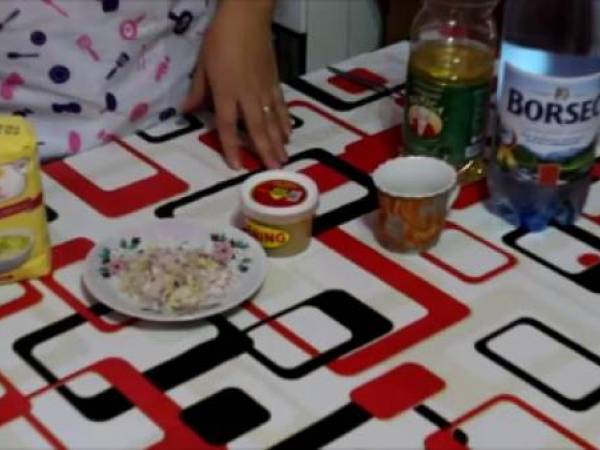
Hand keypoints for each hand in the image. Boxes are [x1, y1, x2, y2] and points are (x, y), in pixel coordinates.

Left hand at [183, 0, 290, 169]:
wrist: (246, 17)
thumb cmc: (220, 39)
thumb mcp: (202, 65)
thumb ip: (197, 91)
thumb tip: (186, 110)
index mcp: (226, 93)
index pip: (228, 127)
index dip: (231, 148)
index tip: (237, 166)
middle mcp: (247, 96)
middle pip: (257, 129)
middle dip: (265, 151)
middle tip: (274, 170)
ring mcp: (264, 89)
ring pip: (273, 120)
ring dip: (278, 142)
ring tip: (284, 159)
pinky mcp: (275, 81)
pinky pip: (281, 105)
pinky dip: (285, 121)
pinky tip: (289, 133)